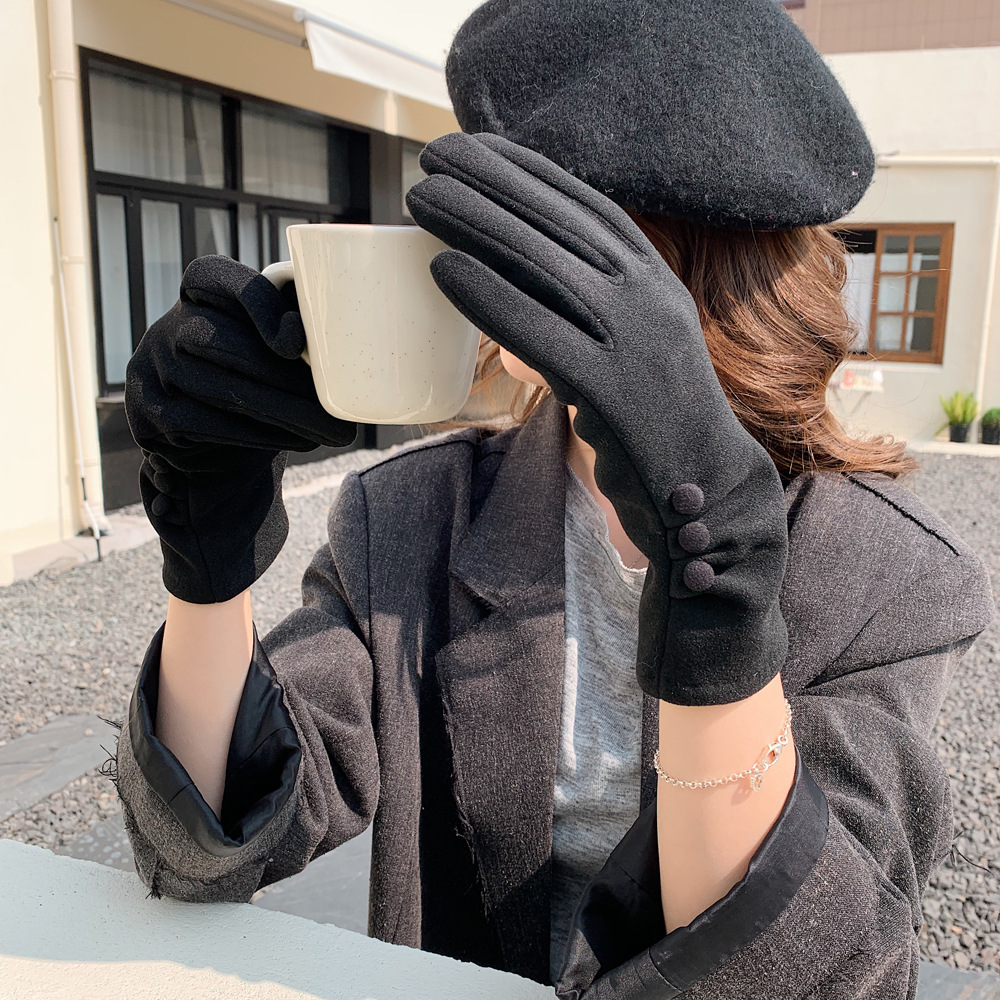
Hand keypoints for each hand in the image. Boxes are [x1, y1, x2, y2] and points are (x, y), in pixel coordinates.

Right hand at [125, 254, 356, 604]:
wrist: (213, 430)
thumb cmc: (262, 370)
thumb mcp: (281, 338)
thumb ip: (309, 318)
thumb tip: (367, 320)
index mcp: (202, 288)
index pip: (220, 280)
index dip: (257, 306)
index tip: (297, 344)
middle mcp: (168, 323)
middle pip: (223, 345)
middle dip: (286, 384)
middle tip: (340, 416)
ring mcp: (151, 367)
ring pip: (218, 390)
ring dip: (280, 416)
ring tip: (328, 433)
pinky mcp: (151, 412)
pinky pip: (204, 424)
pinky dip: (254, 435)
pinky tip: (290, 442)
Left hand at [405, 132, 788, 705]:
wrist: (703, 492)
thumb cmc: (651, 423)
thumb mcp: (626, 351)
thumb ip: (577, 318)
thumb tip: (508, 297)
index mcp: (658, 283)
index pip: (587, 205)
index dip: (528, 169)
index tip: (478, 147)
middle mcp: (651, 300)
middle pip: (558, 223)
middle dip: (491, 181)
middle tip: (433, 155)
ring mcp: (635, 342)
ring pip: (544, 266)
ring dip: (477, 224)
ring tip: (422, 199)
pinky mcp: (612, 390)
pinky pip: (539, 332)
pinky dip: (488, 297)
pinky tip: (443, 270)